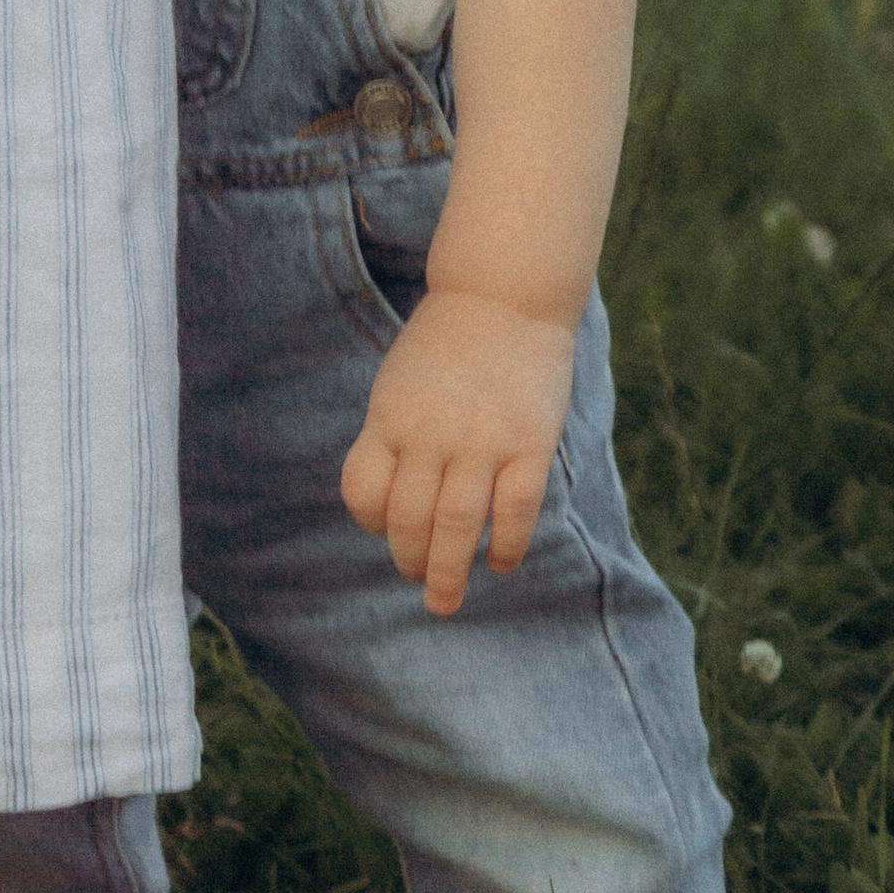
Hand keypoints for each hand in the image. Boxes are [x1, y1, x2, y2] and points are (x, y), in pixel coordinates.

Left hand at [339, 287, 575, 613]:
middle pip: (409, 522)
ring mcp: (483, 440)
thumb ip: (394, 437)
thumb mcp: (400, 383)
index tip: (386, 528)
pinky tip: (500, 562)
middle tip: (419, 581)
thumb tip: (393, 511)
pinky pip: (515, 512)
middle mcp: (431, 433)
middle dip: (410, 563)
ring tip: (445, 598)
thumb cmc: (447, 344)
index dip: (371, 522)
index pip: (364, 492)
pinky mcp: (529, 444)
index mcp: (391, 416)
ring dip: (448, 573)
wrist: (504, 294)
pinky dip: (506, 548)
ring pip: (458, 527)